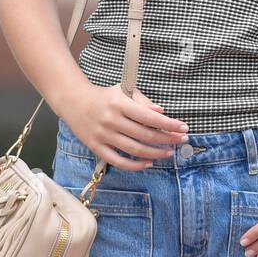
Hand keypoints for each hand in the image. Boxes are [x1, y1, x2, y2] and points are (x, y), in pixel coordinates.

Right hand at [63, 84, 188, 170]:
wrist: (74, 101)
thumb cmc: (105, 96)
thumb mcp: (124, 91)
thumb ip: (143, 101)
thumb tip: (162, 112)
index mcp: (120, 103)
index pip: (149, 116)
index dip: (169, 124)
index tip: (183, 128)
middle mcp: (111, 120)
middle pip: (144, 134)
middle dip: (167, 139)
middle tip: (182, 140)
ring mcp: (103, 135)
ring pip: (134, 149)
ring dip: (155, 153)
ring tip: (168, 152)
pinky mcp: (96, 147)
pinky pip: (118, 161)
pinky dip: (135, 165)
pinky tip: (148, 163)